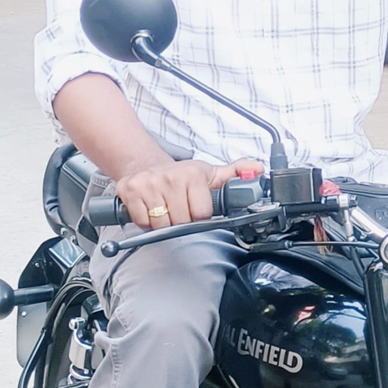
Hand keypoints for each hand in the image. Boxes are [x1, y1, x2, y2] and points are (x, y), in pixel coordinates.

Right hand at [115, 158, 264, 229]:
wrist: (146, 164)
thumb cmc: (182, 175)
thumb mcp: (211, 173)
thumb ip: (236, 173)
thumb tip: (258, 170)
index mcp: (192, 174)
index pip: (201, 213)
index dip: (199, 215)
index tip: (196, 207)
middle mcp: (170, 177)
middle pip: (181, 221)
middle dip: (181, 220)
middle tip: (179, 207)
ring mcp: (148, 184)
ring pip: (161, 224)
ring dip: (163, 222)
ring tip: (166, 207)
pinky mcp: (129, 191)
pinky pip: (141, 221)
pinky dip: (145, 221)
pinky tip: (151, 208)